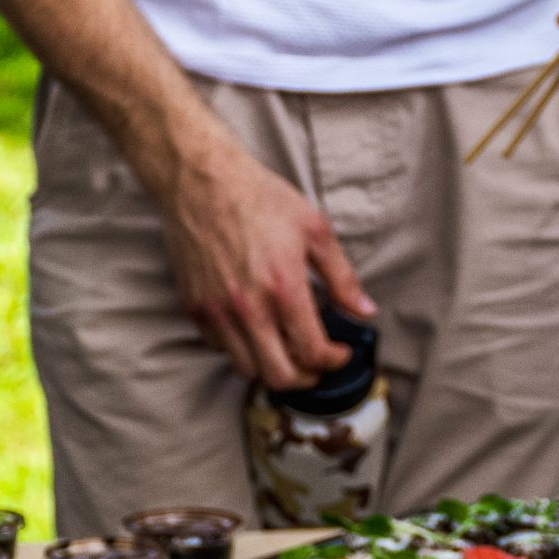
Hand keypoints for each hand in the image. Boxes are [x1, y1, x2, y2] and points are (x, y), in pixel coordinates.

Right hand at [160, 135, 374, 391]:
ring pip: (246, 368)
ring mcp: (216, 310)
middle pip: (279, 377)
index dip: (333, 361)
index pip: (313, 353)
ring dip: (271, 366)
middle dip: (305, 378)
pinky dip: (239, 348)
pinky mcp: (194, 306)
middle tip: (315, 363)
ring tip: (285, 348)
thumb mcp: (315, 230)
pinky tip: (254, 327)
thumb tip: (365, 311)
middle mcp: (248, 307)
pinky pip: (218, 347)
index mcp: (284, 288)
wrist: (202, 180)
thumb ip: (342, 277)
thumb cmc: (260, 198)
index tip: (340, 352)